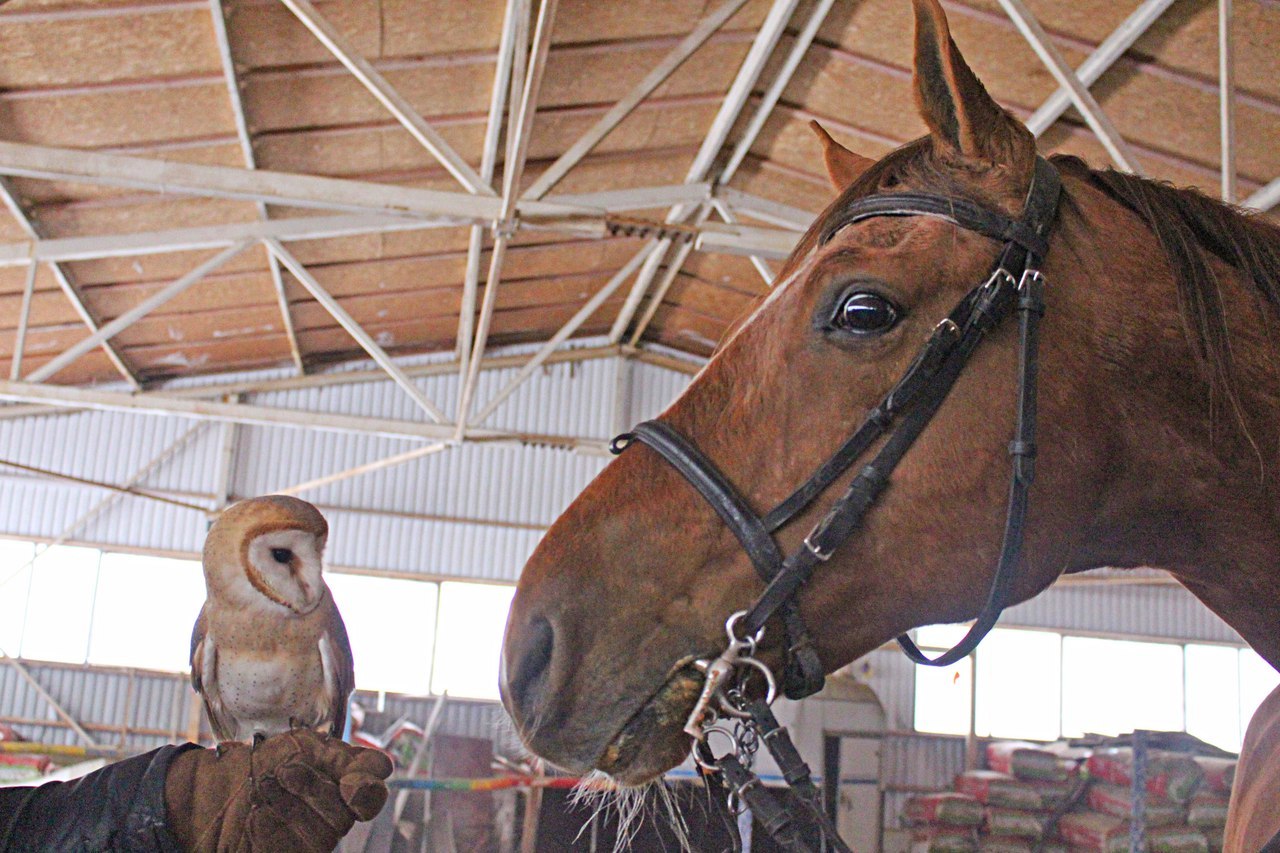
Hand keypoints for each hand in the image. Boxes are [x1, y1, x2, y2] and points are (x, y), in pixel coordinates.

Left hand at [164, 729, 392, 851]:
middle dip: (311, 788)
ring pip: (323, 832)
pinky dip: (269, 827)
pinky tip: (255, 815)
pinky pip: (290, 849)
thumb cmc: (260, 762)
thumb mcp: (303, 746)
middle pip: (346, 810)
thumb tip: (380, 771)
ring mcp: (313, 841)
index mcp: (345, 783)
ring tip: (262, 789)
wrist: (211, 789)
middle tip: (283, 773)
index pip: (374, 790)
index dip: (368, 787)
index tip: (350, 781)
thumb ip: (344, 758)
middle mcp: (335, 815)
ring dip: (287, 805)